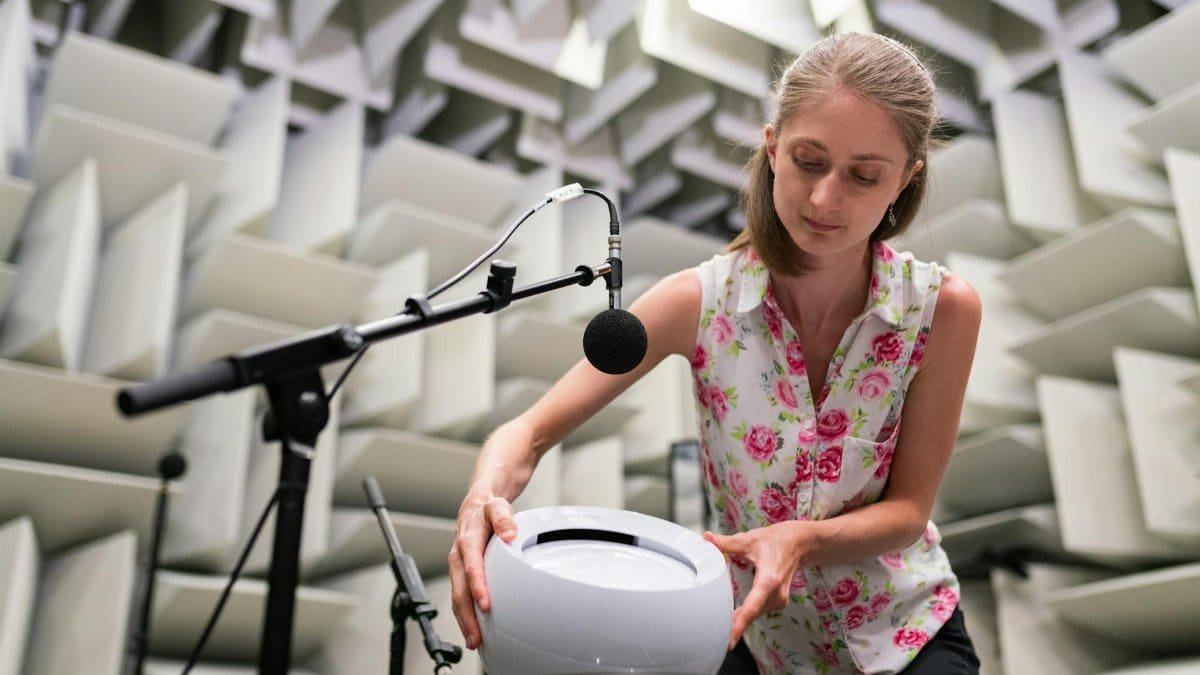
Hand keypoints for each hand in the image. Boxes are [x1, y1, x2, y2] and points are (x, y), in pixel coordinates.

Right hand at [448, 489, 517, 649]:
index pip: (472, 566)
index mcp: (468, 540)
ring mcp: (458, 566)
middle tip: (477, 636)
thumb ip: (503, 517)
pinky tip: (472, 628)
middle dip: (467, 614)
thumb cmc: (487, 509)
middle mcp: (459, 555)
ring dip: (464, 619)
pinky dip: (464, 614)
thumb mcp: (497, 506)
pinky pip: (459, 595)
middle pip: (460, 589)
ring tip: (474, 640)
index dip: (477, 586)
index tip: (485, 604)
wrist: (475, 505)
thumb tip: (510, 533)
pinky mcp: (460, 573)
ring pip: (457, 596)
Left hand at [704, 521, 809, 649]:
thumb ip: (727, 543)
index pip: (752, 608)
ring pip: (755, 614)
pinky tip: (737, 613)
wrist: (800, 543)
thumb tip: (707, 539)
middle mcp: (777, 593)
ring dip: (740, 618)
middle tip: (715, 634)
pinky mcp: (779, 601)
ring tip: (722, 622)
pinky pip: (759, 610)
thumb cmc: (776, 541)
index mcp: (769, 580)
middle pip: (751, 614)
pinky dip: (748, 612)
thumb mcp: (750, 540)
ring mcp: (780, 599)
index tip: (729, 639)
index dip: (739, 625)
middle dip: (734, 624)